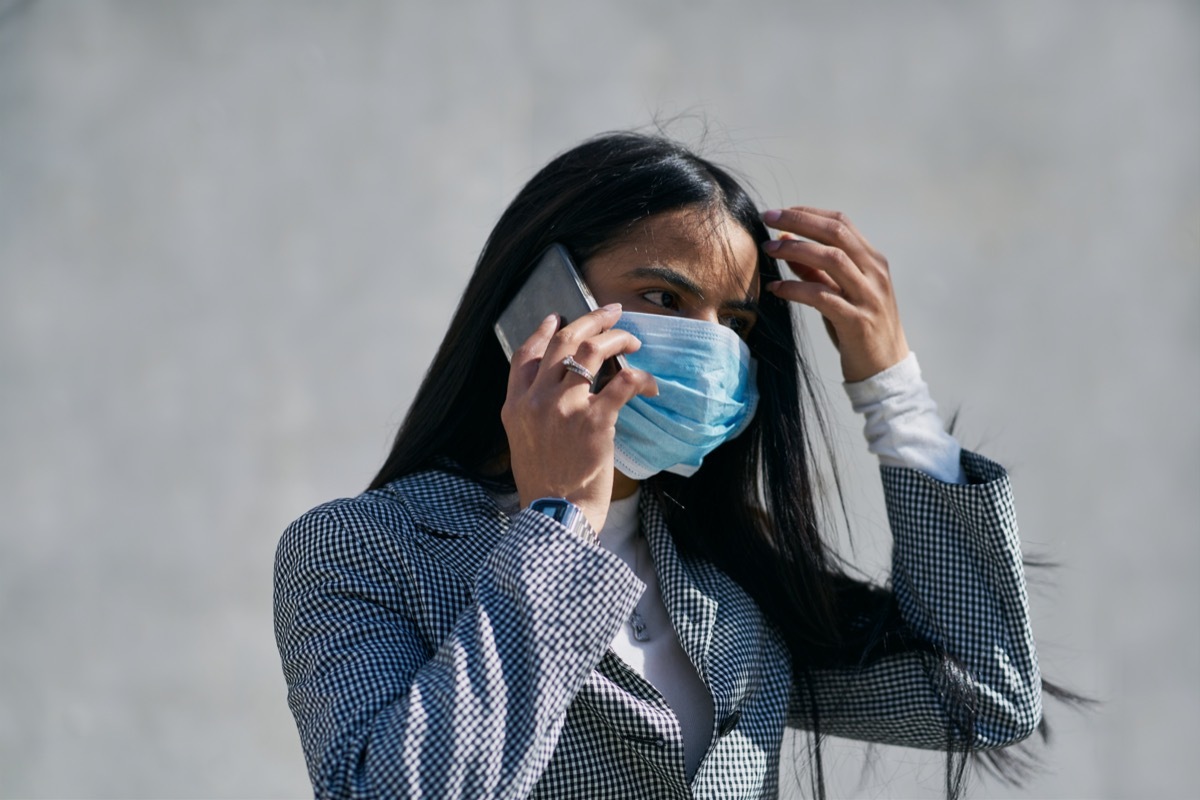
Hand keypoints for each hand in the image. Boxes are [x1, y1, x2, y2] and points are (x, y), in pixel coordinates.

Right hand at [500, 304, 657, 533]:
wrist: (555, 515)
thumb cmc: (544, 485)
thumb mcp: (523, 443)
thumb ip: (533, 413)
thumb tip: (555, 392)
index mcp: (515, 406)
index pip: (526, 355)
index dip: (543, 331)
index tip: (558, 318)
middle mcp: (536, 400)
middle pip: (562, 342)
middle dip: (590, 320)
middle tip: (610, 313)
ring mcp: (564, 408)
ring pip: (591, 351)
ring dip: (616, 338)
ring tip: (634, 339)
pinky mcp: (594, 421)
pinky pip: (623, 383)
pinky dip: (641, 378)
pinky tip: (650, 384)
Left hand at [761, 207, 909, 382]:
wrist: (886, 371)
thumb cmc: (858, 329)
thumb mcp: (839, 293)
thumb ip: (815, 268)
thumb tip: (785, 239)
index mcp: (873, 261)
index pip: (841, 223)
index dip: (808, 213)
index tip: (779, 213)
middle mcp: (875, 274)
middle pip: (836, 233)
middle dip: (800, 221)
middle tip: (768, 218)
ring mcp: (869, 297)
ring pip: (832, 259)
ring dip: (796, 250)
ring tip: (769, 249)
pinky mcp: (858, 321)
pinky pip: (823, 297)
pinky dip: (796, 288)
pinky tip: (777, 288)